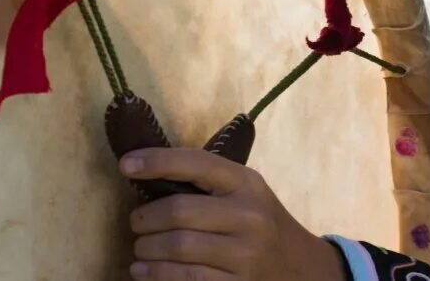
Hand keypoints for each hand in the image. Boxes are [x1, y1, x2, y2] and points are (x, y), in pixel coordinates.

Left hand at [121, 148, 345, 280]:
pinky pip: (187, 280)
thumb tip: (148, 174)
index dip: (157, 161)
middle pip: (178, 211)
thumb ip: (208, 183)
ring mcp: (246, 254)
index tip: (126, 164)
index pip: (195, 163)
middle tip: (135, 224)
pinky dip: (157, 275)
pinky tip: (144, 272)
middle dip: (144, 219)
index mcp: (247, 183)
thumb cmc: (262, 223)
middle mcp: (249, 216)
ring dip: (146, 250)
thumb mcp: (246, 193)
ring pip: (178, 248)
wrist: (303, 268)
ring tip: (139, 250)